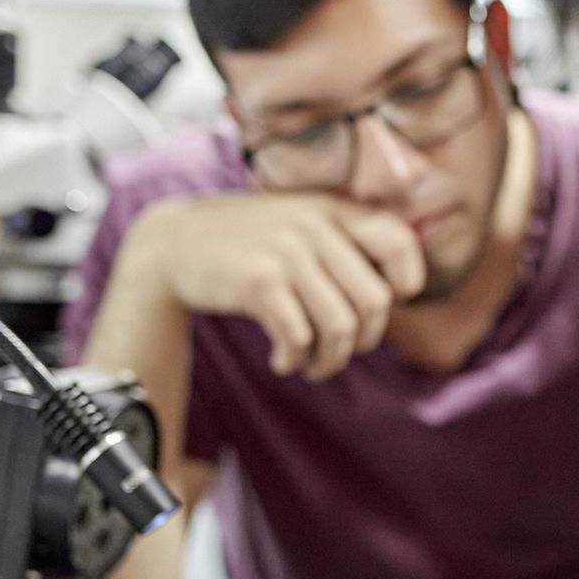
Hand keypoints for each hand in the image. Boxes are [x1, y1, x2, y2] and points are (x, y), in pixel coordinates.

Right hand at [122, 193, 425, 380]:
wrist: (173, 243)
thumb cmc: (247, 244)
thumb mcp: (299, 224)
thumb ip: (344, 244)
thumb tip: (396, 294)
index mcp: (332, 212)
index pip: (398, 238)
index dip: (405, 279)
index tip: (387, 302)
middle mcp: (314, 227)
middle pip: (375, 301)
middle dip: (364, 340)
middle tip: (341, 350)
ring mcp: (287, 253)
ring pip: (341, 326)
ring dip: (330, 361)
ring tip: (312, 366)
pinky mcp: (259, 281)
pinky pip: (300, 337)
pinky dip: (296, 360)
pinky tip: (284, 361)